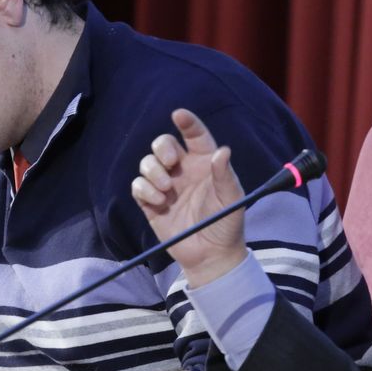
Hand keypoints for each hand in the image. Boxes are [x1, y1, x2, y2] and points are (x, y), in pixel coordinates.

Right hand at [129, 109, 249, 287]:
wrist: (210, 255)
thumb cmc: (225, 223)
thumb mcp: (232, 199)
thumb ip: (225, 175)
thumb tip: (222, 151)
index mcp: (204, 162)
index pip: (195, 135)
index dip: (187, 123)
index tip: (179, 115)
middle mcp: (183, 170)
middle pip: (162, 144)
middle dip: (161, 147)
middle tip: (169, 162)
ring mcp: (165, 185)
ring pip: (147, 163)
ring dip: (152, 170)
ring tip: (166, 189)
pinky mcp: (151, 203)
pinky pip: (138, 186)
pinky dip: (144, 189)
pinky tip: (158, 201)